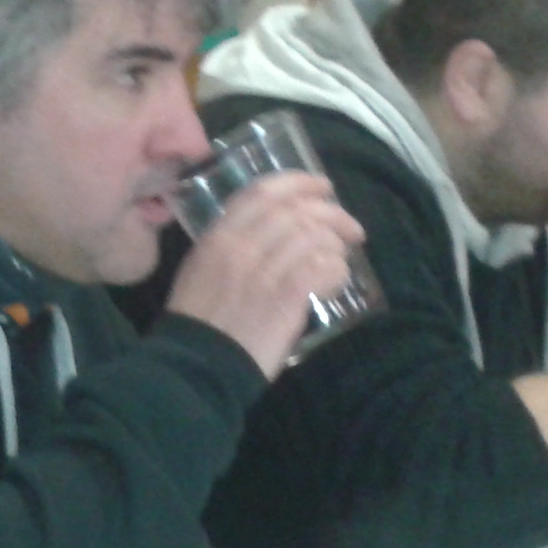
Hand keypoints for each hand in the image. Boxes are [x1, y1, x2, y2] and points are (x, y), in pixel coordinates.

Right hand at [162, 170, 365, 379]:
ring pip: (314, 237)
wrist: (198, 364)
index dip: (299, 183)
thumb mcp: (199, 269)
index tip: (321, 187)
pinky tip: (337, 278)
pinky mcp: (287, 297)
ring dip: (336, 245)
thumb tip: (269, 233)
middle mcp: (242, 246)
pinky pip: (323, 268)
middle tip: (350, 226)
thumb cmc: (196, 321)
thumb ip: (228, 245)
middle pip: (297, 211)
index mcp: (218, 236)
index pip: (263, 192)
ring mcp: (265, 270)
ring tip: (342, 257)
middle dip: (332, 213)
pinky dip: (337, 269)